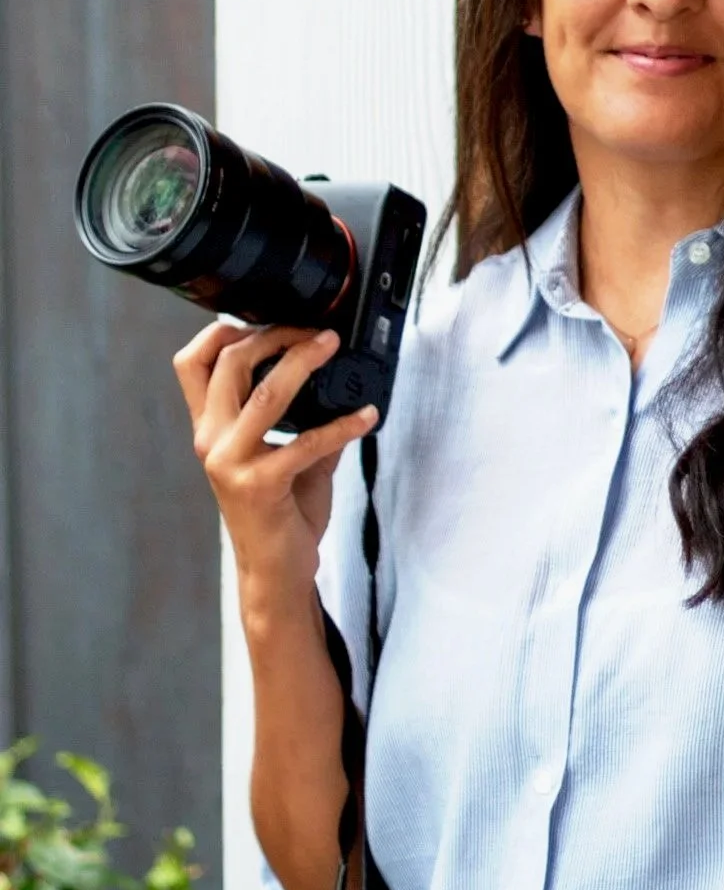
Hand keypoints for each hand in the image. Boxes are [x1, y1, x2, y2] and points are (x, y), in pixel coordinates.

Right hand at [172, 320, 376, 600]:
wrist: (276, 572)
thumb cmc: (280, 513)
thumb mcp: (288, 456)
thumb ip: (305, 417)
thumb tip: (341, 378)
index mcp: (210, 428)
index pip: (191, 363)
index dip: (221, 331)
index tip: (266, 317)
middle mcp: (211, 441)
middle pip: (228, 364)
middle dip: (274, 335)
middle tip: (316, 331)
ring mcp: (231, 463)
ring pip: (265, 393)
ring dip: (304, 361)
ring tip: (333, 346)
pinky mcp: (260, 486)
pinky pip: (306, 444)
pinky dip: (342, 425)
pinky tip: (366, 416)